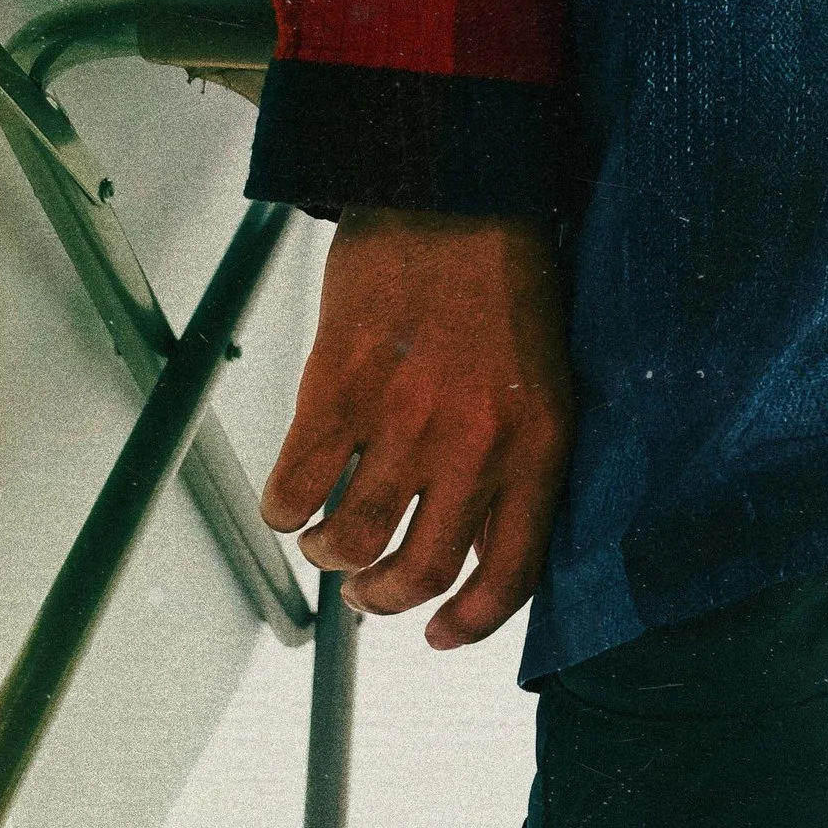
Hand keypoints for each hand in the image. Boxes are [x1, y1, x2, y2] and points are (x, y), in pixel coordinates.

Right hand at [260, 210, 573, 648]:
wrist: (454, 192)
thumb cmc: (504, 280)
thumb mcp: (544, 380)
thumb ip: (517, 462)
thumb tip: (478, 542)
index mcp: (538, 443)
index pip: (511, 570)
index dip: (471, 621)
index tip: (440, 635)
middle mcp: (475, 442)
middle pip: (422, 570)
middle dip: (386, 599)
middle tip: (368, 595)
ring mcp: (405, 418)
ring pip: (352, 538)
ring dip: (332, 557)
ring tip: (328, 545)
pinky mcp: (340, 388)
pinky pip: (298, 483)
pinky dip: (284, 509)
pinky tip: (289, 501)